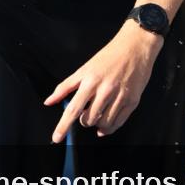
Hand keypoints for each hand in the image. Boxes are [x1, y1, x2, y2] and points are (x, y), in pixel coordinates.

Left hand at [43, 21, 163, 141]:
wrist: (135, 46)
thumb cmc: (108, 56)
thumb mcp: (84, 68)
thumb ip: (66, 86)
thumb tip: (49, 101)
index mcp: (90, 80)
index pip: (73, 108)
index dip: (63, 126)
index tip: (56, 138)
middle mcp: (105, 90)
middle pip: (88, 119)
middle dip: (84, 120)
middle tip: (87, 111)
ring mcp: (120, 96)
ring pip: (103, 124)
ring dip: (97, 123)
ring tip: (98, 113)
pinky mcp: (133, 101)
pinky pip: (118, 123)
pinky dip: (109, 127)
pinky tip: (106, 123)